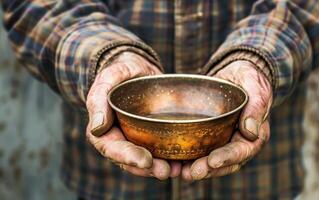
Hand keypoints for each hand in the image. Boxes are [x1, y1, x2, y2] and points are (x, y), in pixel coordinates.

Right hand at [86, 52, 180, 179]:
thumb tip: (96, 128)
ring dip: (160, 167)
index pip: (112, 148)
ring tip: (178, 170)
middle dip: (147, 168)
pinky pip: (159, 151)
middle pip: (130, 160)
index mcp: (104, 129)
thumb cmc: (121, 71)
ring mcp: (136, 139)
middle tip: (165, 171)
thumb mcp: (109, 77)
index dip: (127, 157)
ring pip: (146, 160)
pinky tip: (185, 162)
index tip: (145, 161)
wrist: (139, 69)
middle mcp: (119, 138)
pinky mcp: (152, 136)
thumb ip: (99, 98)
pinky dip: (171, 158)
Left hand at [182, 60, 272, 179]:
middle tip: (193, 172)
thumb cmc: (249, 78)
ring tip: (181, 172)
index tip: (213, 161)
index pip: (243, 150)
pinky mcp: (208, 136)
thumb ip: (256, 106)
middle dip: (209, 169)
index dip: (228, 157)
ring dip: (197, 167)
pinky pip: (199, 149)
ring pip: (210, 160)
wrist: (235, 75)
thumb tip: (251, 132)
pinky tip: (174, 160)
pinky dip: (188, 157)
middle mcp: (238, 142)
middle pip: (225, 162)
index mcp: (254, 135)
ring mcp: (222, 140)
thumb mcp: (255, 86)